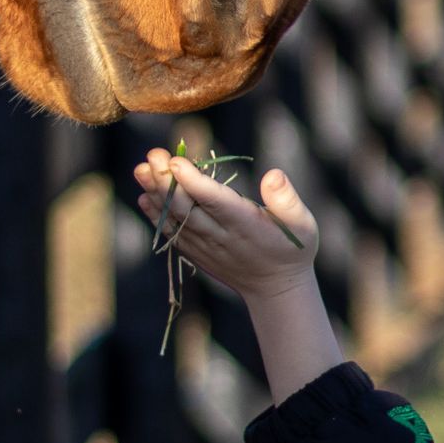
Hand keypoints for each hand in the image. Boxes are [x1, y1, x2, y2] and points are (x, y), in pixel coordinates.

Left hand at [133, 147, 318, 299]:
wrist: (276, 287)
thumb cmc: (292, 247)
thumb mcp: (302, 223)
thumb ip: (287, 199)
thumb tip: (272, 174)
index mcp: (246, 225)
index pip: (215, 202)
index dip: (194, 182)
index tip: (176, 161)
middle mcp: (221, 237)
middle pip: (187, 208)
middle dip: (167, 181)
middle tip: (153, 155)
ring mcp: (205, 247)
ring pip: (175, 220)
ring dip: (156, 195)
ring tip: (141, 170)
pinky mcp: (196, 252)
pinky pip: (171, 233)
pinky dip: (156, 216)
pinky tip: (144, 196)